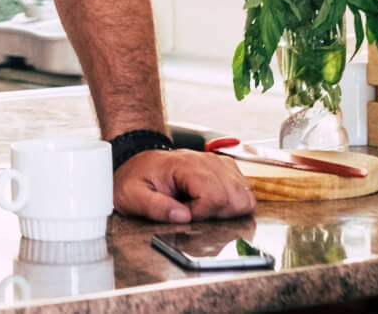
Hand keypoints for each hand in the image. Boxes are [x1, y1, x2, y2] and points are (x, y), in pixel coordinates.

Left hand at [113, 149, 255, 222]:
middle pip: (235, 195)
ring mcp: (217, 163)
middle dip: (219, 213)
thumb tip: (183, 217)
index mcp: (183, 165)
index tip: (184, 214)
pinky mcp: (224, 168)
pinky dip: (234, 202)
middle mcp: (205, 161)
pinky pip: (244, 189)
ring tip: (204, 208)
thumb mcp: (132, 196)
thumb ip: (155, 207)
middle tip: (196, 212)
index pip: (214, 195)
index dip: (202, 213)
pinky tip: (213, 203)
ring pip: (245, 194)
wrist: (137, 162)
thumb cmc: (135, 179)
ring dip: (229, 209)